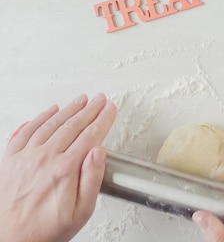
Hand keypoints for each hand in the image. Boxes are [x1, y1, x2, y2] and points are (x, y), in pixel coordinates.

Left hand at [0, 94, 116, 241]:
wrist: (9, 239)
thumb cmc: (45, 230)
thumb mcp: (81, 212)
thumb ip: (92, 179)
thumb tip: (99, 151)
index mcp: (65, 170)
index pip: (91, 136)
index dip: (103, 120)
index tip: (110, 109)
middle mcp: (45, 159)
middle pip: (73, 125)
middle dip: (90, 109)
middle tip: (100, 99)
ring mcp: (26, 157)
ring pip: (52, 124)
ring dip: (69, 109)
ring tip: (82, 100)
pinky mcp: (11, 159)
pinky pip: (27, 130)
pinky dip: (41, 117)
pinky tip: (51, 110)